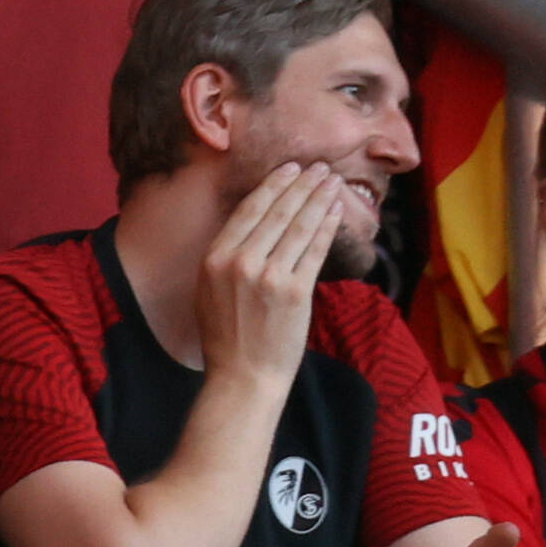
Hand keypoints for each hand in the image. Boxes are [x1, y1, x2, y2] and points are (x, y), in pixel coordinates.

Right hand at [193, 158, 351, 384]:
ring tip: (333, 182)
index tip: (290, 169)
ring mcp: (270, 277)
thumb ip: (227, 257)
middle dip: (303, 184)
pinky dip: (328, 228)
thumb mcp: (210, 291)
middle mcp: (240, 263)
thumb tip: (256, 224)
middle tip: (320, 167)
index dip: (274, 185)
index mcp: (214, 259)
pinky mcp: (296, 292)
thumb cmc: (226, 340)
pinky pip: (315, 250)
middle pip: (279, 212)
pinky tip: (336, 212)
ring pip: (300, 226)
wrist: (242, 380)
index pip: (249, 210)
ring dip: (320, 199)